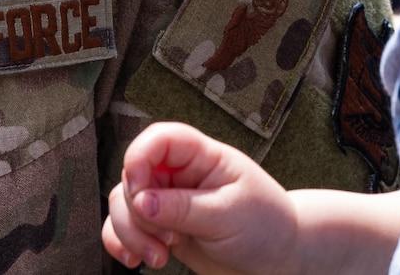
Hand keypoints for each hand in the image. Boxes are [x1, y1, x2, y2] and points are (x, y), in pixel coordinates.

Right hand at [103, 122, 301, 274]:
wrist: (277, 258)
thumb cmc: (264, 226)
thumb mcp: (227, 215)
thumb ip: (182, 208)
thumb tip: (138, 202)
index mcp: (202, 157)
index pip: (159, 139)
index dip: (139, 158)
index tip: (140, 193)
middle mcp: (180, 174)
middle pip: (132, 176)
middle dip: (136, 212)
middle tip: (167, 238)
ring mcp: (168, 201)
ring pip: (123, 204)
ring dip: (130, 232)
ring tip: (159, 257)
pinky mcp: (161, 227)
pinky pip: (125, 228)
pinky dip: (122, 243)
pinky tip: (135, 260)